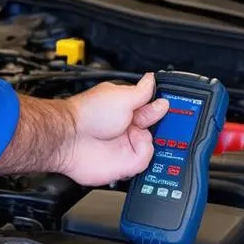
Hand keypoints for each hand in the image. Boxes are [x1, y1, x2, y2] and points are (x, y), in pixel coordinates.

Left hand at [54, 73, 168, 185]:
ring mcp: (125, 146)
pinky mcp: (125, 164)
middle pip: (155, 129)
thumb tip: (151, 78)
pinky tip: (134, 145)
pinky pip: (146, 161)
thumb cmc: (88, 114)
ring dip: (149, 139)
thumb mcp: (121, 96)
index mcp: (125, 108)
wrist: (71, 138)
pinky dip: (144, 153)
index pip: (151, 108)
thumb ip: (141, 91)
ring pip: (153, 145)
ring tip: (136, 133)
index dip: (161, 108)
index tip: (171, 106)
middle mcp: (126, 127)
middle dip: (160, 127)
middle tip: (162, 123)